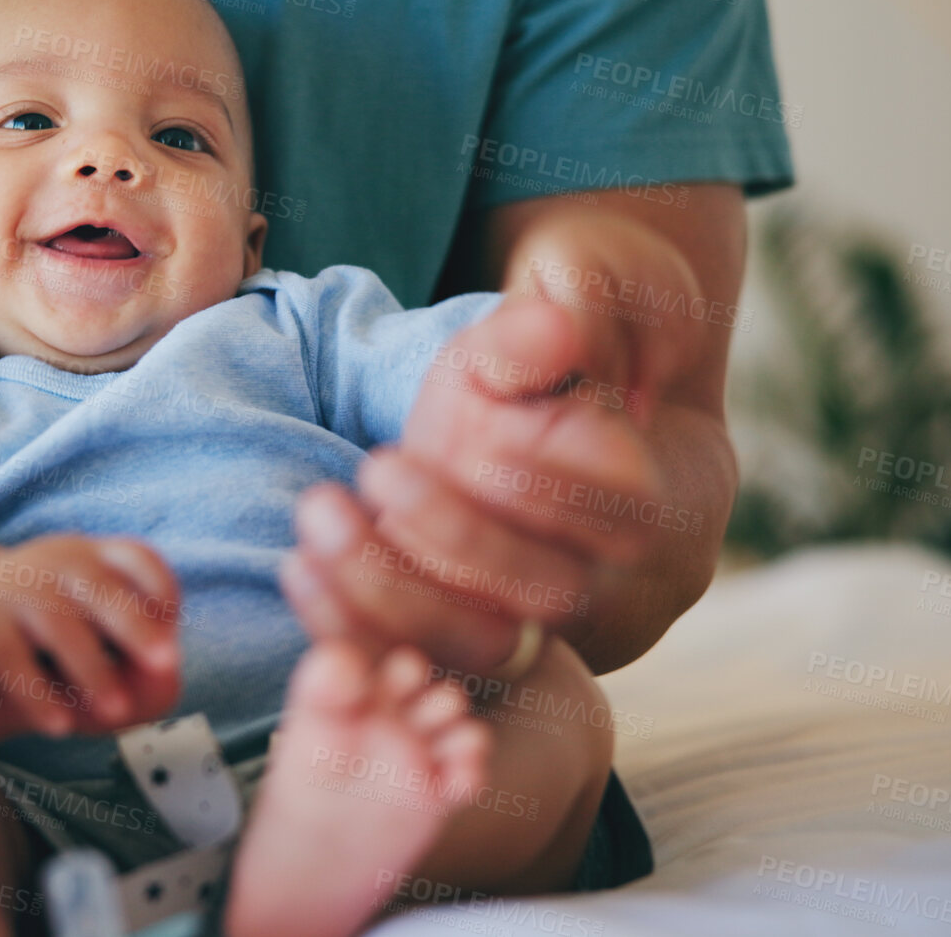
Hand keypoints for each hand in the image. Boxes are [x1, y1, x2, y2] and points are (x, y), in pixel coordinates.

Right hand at [0, 534, 182, 735]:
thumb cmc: (44, 609)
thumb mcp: (86, 608)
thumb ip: (131, 642)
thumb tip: (168, 683)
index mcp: (93, 556)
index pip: (137, 558)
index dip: (163, 591)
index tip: (174, 629)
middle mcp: (58, 565)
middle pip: (101, 588)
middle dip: (136, 626)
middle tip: (167, 664)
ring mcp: (17, 592)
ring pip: (59, 627)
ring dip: (92, 670)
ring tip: (116, 713)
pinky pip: (12, 662)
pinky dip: (37, 696)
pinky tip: (60, 728)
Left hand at [284, 212, 710, 674]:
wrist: (542, 401)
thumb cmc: (567, 336)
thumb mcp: (580, 291)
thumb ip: (575, 306)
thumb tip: (554, 333)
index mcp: (651, 496)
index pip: (622, 513)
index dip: (549, 482)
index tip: (478, 430)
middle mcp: (602, 576)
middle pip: (550, 592)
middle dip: (459, 537)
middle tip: (379, 469)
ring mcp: (529, 617)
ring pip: (480, 643)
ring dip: (391, 590)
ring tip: (320, 517)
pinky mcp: (459, 636)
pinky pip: (413, 659)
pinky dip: (352, 625)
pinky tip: (299, 568)